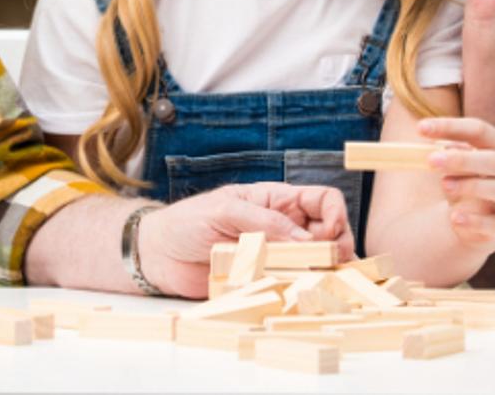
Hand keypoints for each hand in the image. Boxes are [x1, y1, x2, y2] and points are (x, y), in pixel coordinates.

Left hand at [136, 183, 353, 298]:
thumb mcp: (224, 210)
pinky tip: (297, 293)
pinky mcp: (264, 282)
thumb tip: (305, 237)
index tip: (328, 233)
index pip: (324, 200)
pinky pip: (292, 287)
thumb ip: (263, 221)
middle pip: (330, 234)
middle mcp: (283, 229)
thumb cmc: (186, 222)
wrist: (158, 255)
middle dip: (336, 247)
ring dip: (321, 272)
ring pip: (316, 264)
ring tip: (313, 279)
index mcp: (276, 201)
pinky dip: (300, 291)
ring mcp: (276, 257)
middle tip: (323, 262)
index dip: (336, 214)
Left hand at [418, 119, 494, 250]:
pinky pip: (492, 223)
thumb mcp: (454, 163)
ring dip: (470, 186)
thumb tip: (432, 149)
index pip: (479, 130)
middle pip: (494, 160)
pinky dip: (473, 220)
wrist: (472, 219)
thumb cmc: (463, 180)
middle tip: (431, 160)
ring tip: (444, 185)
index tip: (420, 128)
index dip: (450, 127)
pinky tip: (454, 217)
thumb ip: (444, 152)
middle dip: (462, 159)